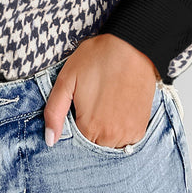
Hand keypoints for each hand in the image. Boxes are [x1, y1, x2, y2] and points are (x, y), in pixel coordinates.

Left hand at [44, 34, 158, 146]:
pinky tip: (117, 108)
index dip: (73, 124)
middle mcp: (111, 137)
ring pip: (109, 144)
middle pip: (92, 144)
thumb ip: (54, 112)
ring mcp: (129, 134)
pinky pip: (126, 140)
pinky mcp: (141, 128)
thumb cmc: (97, 59)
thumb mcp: (66, 80)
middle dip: (88, 128)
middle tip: (92, 101)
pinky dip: (119, 129)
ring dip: (104, 131)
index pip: (75, 143)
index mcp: (89, 128)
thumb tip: (50, 140)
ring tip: (105, 104)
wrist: (132, 47)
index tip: (79, 107)